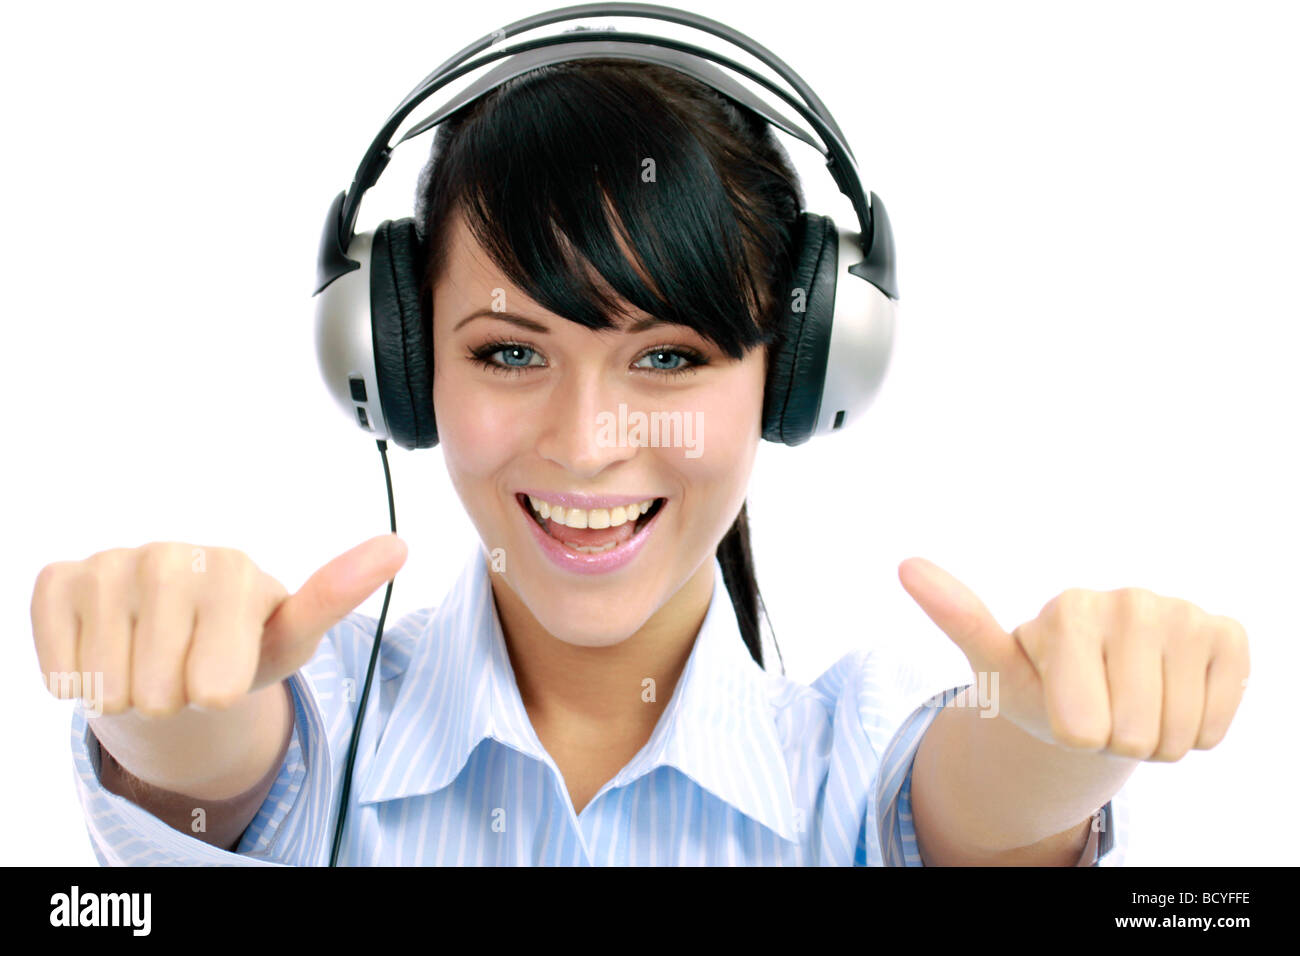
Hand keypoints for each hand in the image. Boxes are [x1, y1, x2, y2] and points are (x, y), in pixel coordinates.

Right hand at [31, 534, 406, 716]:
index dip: (218, 694)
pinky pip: (60, 664)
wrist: (175, 646)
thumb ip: (336, 596)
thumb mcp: (291, 637)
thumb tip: (400, 544)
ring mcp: (112, 562)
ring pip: (105, 685)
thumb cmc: (241, 647)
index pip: (216, 685)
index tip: (226, 672)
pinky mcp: (60, 580)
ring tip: (149, 662)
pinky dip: (78, 680)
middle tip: (184, 670)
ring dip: (127, 694)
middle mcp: (169, 554)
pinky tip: (107, 653)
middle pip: (157, 692)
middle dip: (172, 700)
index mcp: (232, 568)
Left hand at [897, 557, 1248, 761]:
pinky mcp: (1225, 636)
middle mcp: (1129, 600)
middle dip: (1111, 738)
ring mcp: (1181, 614)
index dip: (1068, 732)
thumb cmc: (1039, 680)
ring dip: (1152, 738)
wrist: (1094, 686)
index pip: (1078, 728)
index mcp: (1068, 609)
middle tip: (1096, 705)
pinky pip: (1214, 726)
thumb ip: (957, 618)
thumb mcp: (994, 663)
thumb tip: (905, 565)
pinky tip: (1170, 696)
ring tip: (1128, 701)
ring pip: (1175, 736)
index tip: (1058, 701)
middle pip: (1131, 737)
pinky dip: (1194, 731)